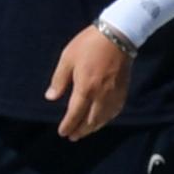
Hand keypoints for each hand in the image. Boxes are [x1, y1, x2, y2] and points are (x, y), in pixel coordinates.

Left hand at [45, 24, 131, 139]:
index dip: (68, 125)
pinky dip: (107, 119)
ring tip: (85, 132)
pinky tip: (102, 120)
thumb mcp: (67, 59)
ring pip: (104, 118)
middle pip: (91, 120)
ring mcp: (114, 95)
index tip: (62, 132)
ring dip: (94, 128)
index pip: (75, 113)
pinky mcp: (123, 91)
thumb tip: (51, 97)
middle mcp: (100, 96)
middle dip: (81, 130)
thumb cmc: (88, 45)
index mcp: (85, 88)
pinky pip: (114, 111)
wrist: (117, 36)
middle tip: (73, 136)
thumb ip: (59, 80)